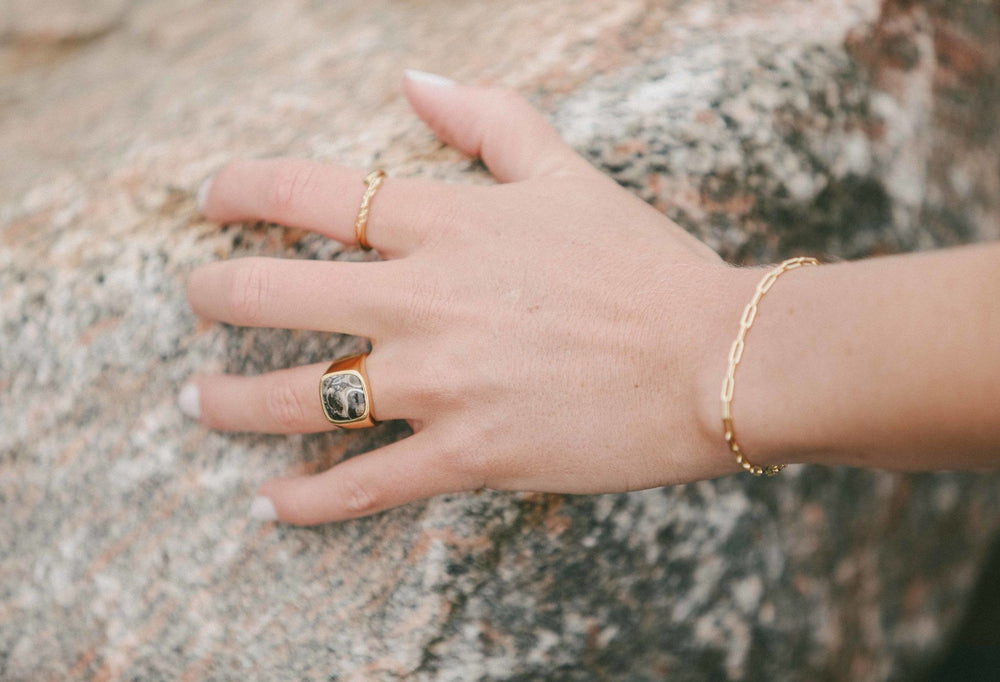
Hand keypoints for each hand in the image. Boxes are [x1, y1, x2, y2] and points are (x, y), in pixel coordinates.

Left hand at [183, 73, 741, 524]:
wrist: (710, 358)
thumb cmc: (642, 263)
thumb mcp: (566, 171)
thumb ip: (488, 119)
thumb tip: (415, 80)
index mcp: (442, 224)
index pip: (307, 193)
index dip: (241, 190)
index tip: (211, 199)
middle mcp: (420, 301)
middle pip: (273, 294)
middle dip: (213, 296)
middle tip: (195, 300)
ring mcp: (438, 383)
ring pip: (298, 398)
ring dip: (231, 402)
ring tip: (196, 404)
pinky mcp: (466, 454)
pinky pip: (364, 485)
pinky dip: (308, 500)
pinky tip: (269, 504)